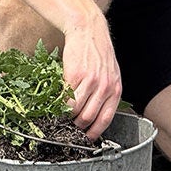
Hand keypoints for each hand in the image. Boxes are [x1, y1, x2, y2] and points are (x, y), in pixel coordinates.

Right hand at [61, 15, 120, 140]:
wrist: (89, 31)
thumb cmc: (98, 54)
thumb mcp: (110, 74)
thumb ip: (106, 93)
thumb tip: (94, 116)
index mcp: (115, 89)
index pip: (105, 119)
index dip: (93, 133)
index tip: (84, 140)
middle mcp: (105, 87)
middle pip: (88, 119)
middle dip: (76, 128)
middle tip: (67, 128)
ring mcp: (90, 81)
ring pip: (75, 111)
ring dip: (66, 118)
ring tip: (60, 118)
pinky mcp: (75, 76)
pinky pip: (65, 99)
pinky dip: (58, 106)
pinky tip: (55, 105)